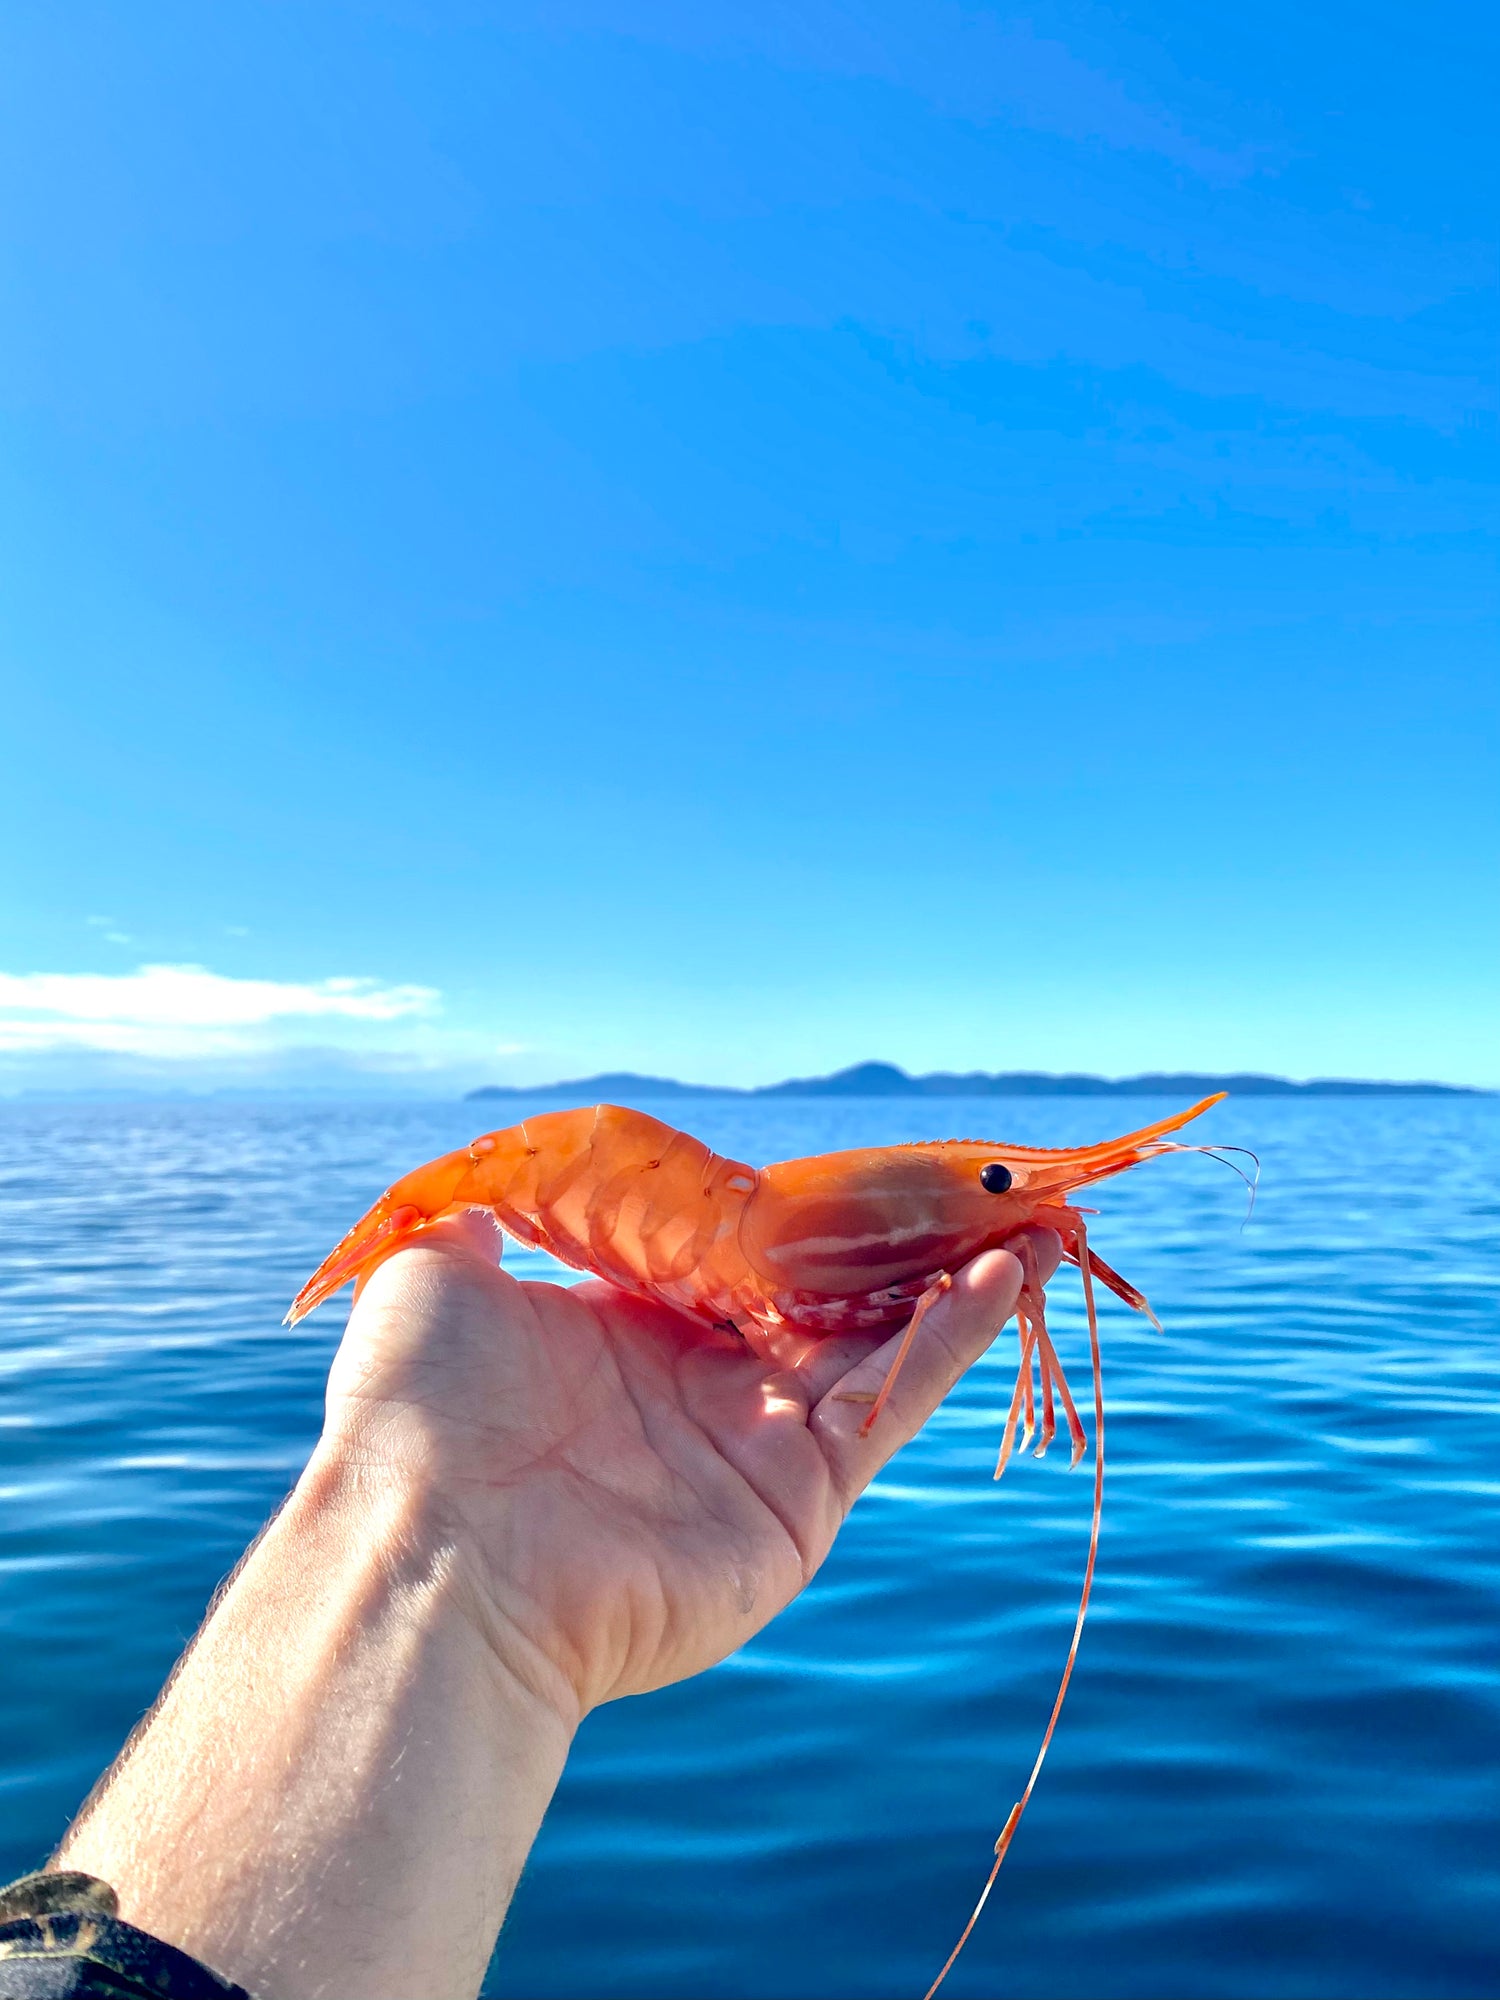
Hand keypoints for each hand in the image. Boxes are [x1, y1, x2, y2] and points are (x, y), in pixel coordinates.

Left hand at [321, 1217, 1063, 1723]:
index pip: (743, 1260)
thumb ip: (481, 1229)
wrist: (431, 1552)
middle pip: (828, 1299)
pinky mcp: (799, 1500)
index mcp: (631, 1329)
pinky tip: (1000, 1275)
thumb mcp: (433, 1279)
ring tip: (1028, 1216)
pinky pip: (890, 1402)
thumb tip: (483, 1203)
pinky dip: (950, 1340)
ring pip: (879, 1345)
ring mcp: (756, 1447)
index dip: (807, 1214)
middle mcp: (703, 1387)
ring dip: (954, 1280)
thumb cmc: (420, 1409)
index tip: (867, 1164)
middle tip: (980, 1184)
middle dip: (902, 1244)